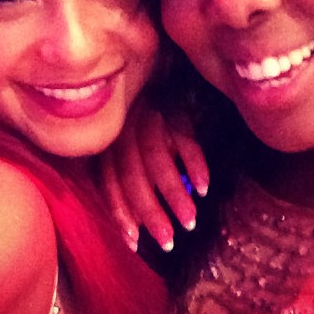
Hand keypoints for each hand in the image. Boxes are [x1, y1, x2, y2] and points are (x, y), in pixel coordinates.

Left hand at [101, 102, 208, 251]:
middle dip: (149, 211)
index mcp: (110, 141)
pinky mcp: (175, 105)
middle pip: (131, 174)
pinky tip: (204, 187)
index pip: (109, 181)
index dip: (120, 212)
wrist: (164, 71)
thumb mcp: (132, 146)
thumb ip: (130, 178)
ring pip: (155, 159)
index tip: (135, 242)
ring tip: (190, 222)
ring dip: (173, 194)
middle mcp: (124, 129)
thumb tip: (138, 223)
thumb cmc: (145, 119)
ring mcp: (149, 115)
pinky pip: (183, 136)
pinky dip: (193, 163)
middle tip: (169, 241)